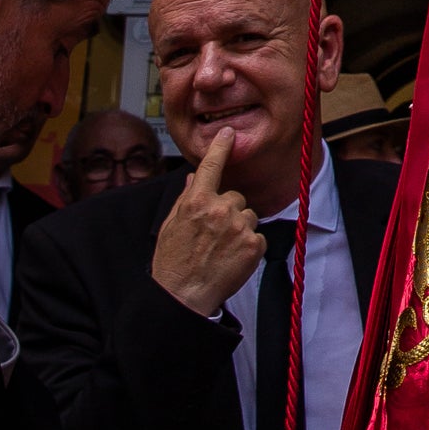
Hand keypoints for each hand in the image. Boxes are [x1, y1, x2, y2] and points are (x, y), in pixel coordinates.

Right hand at [151, 131, 263, 315]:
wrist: (183, 296)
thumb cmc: (173, 262)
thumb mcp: (170, 226)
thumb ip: (186, 199)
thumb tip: (195, 178)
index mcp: (196, 202)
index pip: (211, 166)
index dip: (221, 147)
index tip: (228, 132)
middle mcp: (220, 209)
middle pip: (236, 197)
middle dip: (229, 212)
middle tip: (213, 235)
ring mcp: (239, 226)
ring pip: (249, 216)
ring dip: (240, 228)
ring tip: (221, 249)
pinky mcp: (254, 244)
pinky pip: (257, 236)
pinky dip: (249, 246)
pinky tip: (231, 259)